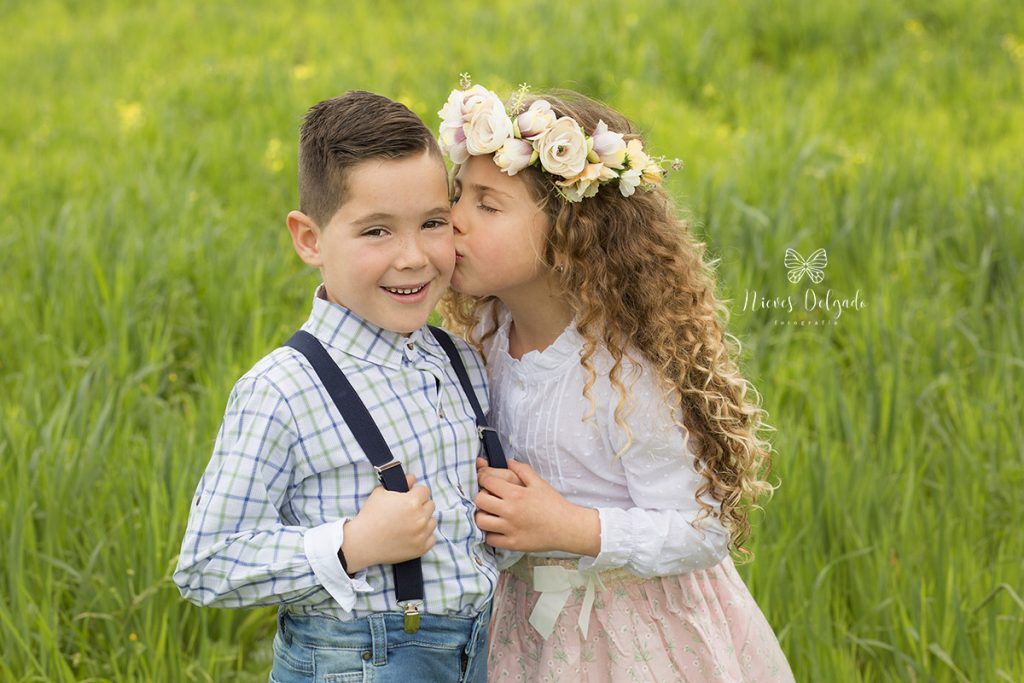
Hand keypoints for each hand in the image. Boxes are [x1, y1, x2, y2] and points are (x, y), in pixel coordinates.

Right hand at [342, 474, 435, 572]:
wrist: (362, 542)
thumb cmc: (370, 516)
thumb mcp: (381, 493)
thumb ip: (401, 483)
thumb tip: (412, 478)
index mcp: (412, 502)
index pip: (425, 490)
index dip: (416, 491)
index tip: (409, 496)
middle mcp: (420, 518)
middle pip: (430, 505)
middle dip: (421, 505)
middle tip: (408, 510)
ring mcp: (421, 534)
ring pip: (432, 521)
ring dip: (424, 520)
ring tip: (410, 522)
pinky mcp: (420, 548)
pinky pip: (432, 538)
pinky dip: (425, 536)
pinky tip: (414, 534)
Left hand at [474, 459, 600, 555]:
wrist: (567, 527)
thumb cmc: (554, 504)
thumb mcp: (539, 483)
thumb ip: (522, 470)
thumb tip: (509, 461)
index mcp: (516, 494)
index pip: (487, 482)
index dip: (484, 479)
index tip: (486, 482)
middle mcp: (510, 511)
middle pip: (480, 501)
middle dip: (481, 497)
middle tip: (487, 498)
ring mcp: (510, 528)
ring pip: (481, 521)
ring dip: (482, 516)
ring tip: (490, 514)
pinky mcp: (512, 543)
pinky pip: (490, 539)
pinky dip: (490, 534)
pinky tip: (496, 529)